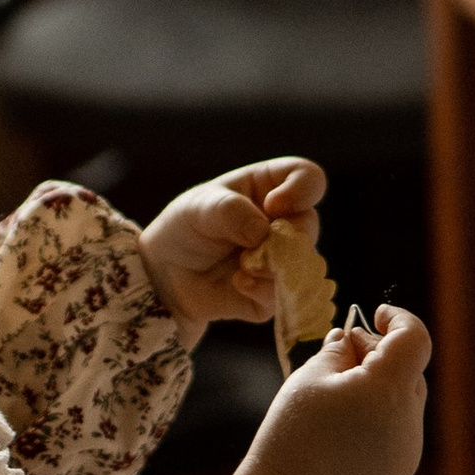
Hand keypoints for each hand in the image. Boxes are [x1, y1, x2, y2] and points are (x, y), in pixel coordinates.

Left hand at [140, 158, 324, 336]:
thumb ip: (230, 211)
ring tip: (241, 265)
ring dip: (273, 266)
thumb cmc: (185, 228)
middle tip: (254, 244)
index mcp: (271, 188)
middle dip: (285, 237)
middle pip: (308, 225)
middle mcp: (284, 222)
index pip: (309, 178)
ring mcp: (282, 260)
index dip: (301, 190)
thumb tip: (263, 232)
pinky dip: (262, 289)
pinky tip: (238, 282)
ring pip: (304, 264)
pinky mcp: (274, 293)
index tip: (273, 205)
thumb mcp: (198, 208)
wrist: (165, 276)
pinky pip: (286, 295)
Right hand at [211, 308, 429, 474]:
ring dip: (381, 385)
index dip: (399, 319)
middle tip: (341, 355)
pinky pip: (399, 427)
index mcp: (389, 391)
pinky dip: (380, 415)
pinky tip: (343, 426)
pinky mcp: (401, 469)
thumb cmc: (292, 434)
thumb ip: (339, 350)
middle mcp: (409, 420)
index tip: (375, 314)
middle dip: (380, 354)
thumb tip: (353, 339)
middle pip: (409, 369)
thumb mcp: (309, 377)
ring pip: (405, 399)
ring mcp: (409, 449)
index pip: (415, 339)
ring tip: (337, 394)